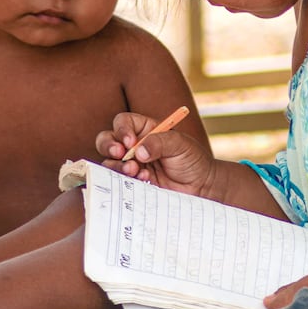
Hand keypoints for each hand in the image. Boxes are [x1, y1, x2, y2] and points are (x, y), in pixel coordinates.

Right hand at [95, 111, 214, 195]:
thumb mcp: (180, 144)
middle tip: (120, 154)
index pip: (124, 122)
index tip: (130, 142)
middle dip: (108, 146)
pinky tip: (144, 180)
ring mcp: (131, 164)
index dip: (122, 129)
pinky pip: (119, 180)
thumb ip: (159, 143)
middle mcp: (134, 145)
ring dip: (118, 166)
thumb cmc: (192, 159)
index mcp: (145, 129)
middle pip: (107, 139)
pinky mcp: (133, 182)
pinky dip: (127, 180)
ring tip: (135, 170)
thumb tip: (138, 151)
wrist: (200, 186)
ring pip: (109, 162)